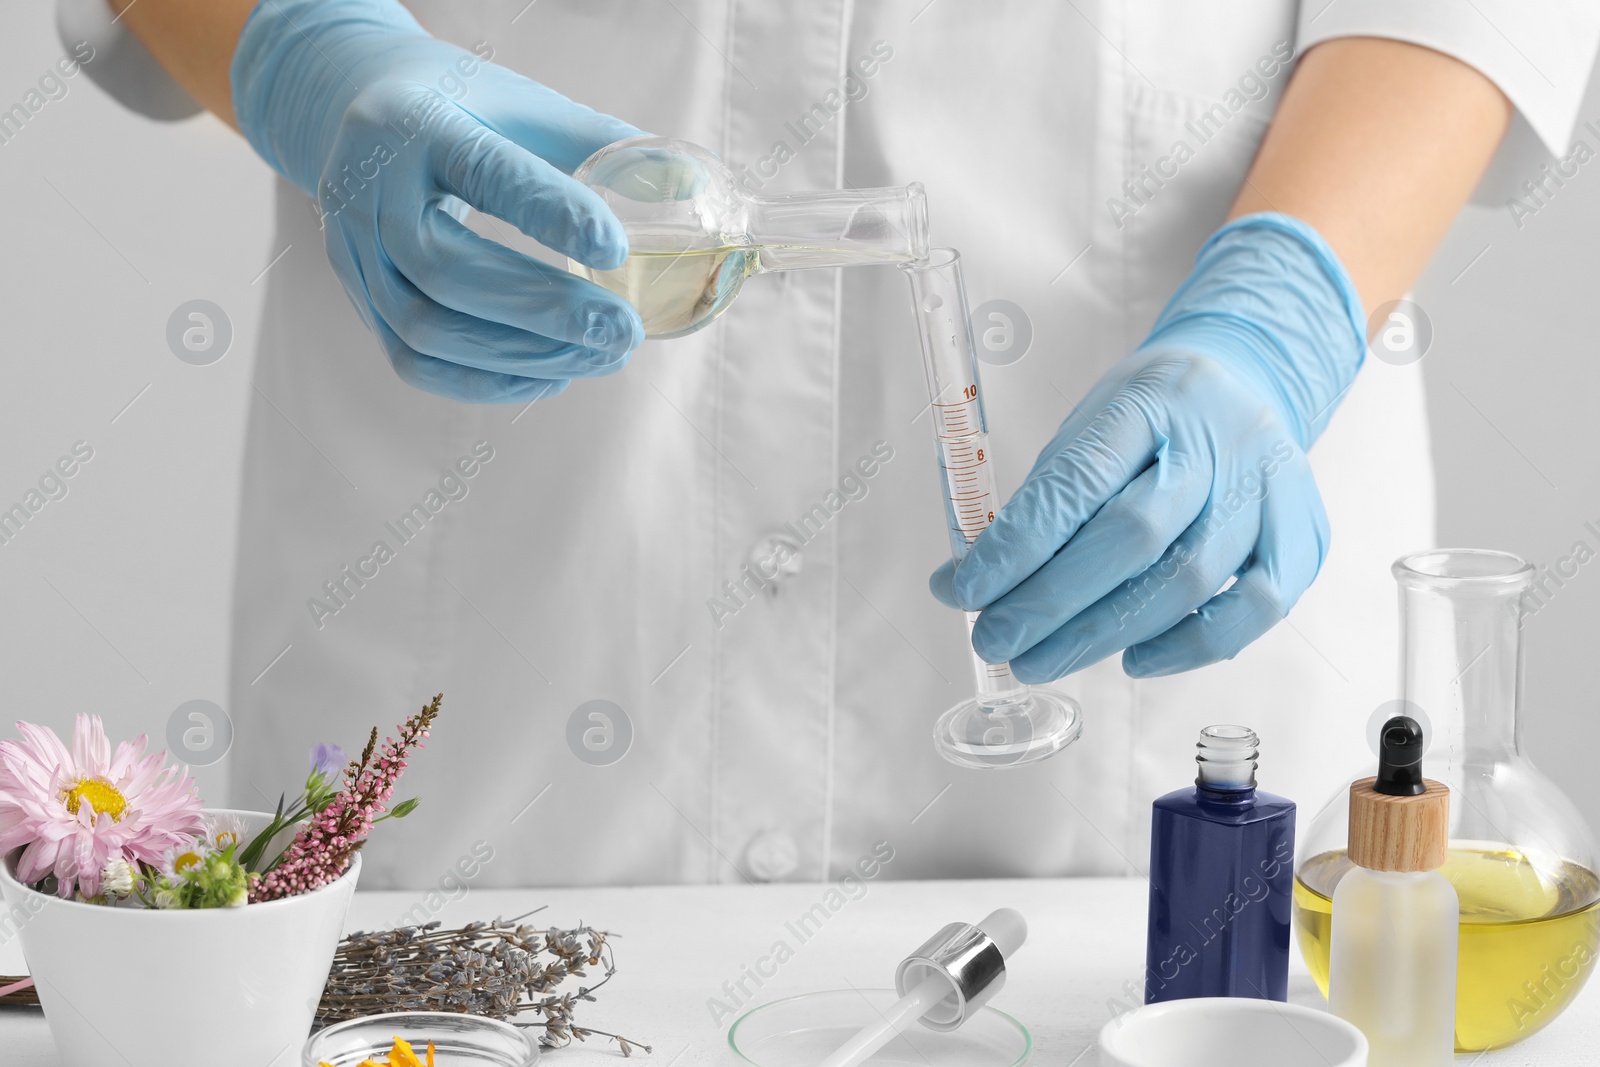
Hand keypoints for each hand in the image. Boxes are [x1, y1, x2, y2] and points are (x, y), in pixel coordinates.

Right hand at [232, 0, 644, 401]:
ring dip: (524, 355)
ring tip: (601, 354)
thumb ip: (597, 142)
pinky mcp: (357, 296)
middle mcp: (369, 190)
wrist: (356, 106)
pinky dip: (486, 380)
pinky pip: (414, 361)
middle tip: (624, 330)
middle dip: (545, 312)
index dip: (550, 214)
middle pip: (447, 271)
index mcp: (415, 125)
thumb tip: (683, 185)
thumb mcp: (520, 104)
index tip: (617, 248)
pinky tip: (550, 374)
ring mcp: (352, 251)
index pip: (483, 173)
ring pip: (427, 329)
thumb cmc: (458, 107)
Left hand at [931, 214, 1365, 679]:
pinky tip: (1134, 661)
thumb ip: (1039, 503)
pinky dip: (1191, 646)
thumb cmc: (1151, 418)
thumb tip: (965, 584)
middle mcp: (1217, 440)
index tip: (964, 592)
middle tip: (997, 642)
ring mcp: (1267, 488)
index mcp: (1148, 401)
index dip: (1016, 546)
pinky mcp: (1303, 534)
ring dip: (1104, 635)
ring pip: (1189, 579)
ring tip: (1042, 660)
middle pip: (1133, 536)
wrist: (1247, 382)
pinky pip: (1256, 606)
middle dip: (1052, 603)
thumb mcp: (1087, 429)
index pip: (1077, 481)